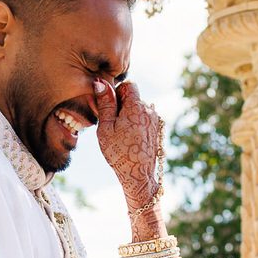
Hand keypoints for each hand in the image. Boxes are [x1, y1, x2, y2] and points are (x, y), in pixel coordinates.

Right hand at [93, 80, 162, 212]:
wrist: (138, 175)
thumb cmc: (119, 152)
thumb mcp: (106, 127)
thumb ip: (105, 103)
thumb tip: (100, 82)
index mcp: (137, 106)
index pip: (129, 85)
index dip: (117, 93)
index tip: (110, 107)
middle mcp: (150, 111)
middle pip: (134, 98)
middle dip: (122, 105)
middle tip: (112, 124)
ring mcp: (155, 121)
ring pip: (138, 109)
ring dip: (128, 116)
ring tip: (120, 134)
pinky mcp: (156, 130)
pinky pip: (143, 120)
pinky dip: (135, 124)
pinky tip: (129, 139)